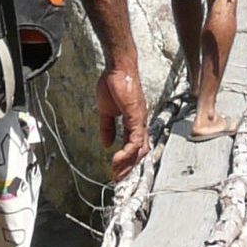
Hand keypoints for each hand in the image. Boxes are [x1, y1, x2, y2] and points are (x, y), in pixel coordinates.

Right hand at [98, 62, 149, 178]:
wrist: (117, 68)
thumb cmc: (113, 85)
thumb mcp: (107, 111)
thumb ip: (107, 128)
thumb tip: (107, 144)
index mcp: (134, 123)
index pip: (136, 147)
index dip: (128, 161)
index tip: (116, 172)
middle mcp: (140, 124)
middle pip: (140, 153)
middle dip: (129, 168)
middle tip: (117, 178)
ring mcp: (140, 120)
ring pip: (140, 149)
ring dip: (128, 163)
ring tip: (116, 172)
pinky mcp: (136, 116)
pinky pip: (136, 138)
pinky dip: (128, 151)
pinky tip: (118, 158)